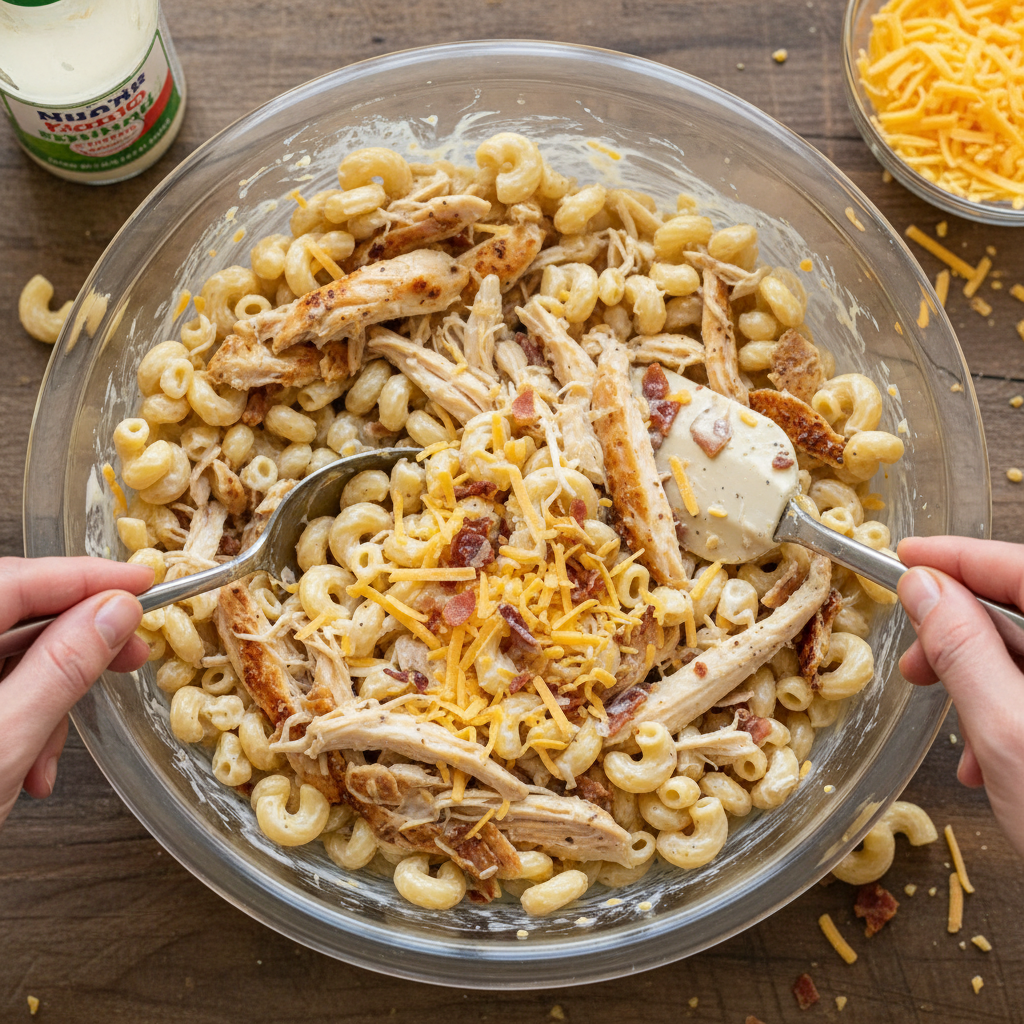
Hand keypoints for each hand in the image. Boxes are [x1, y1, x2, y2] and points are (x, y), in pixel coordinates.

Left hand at [0, 557, 153, 828]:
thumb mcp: (1, 744)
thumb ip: (61, 668)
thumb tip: (113, 612)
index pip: (15, 580)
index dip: (86, 576)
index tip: (141, 579)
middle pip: (12, 612)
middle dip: (76, 640)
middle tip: (129, 653)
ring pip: (4, 654)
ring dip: (48, 696)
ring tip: (53, 755)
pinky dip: (21, 718)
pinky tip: (29, 765)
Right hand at [896, 536, 1023, 856]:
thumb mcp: (1008, 731)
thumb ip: (964, 650)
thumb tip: (924, 587)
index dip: (960, 558)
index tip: (906, 557)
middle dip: (962, 635)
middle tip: (915, 662)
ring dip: (982, 685)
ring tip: (952, 729)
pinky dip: (1009, 715)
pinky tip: (986, 758)